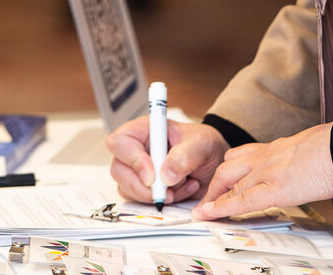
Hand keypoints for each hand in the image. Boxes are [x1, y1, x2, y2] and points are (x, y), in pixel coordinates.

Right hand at [106, 118, 227, 206]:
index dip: (132, 159)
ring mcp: (136, 170)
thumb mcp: (202, 144)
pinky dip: (162, 201)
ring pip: (127, 189)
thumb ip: (185, 156)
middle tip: (169, 190)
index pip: (120, 141)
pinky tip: (180, 191)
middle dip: (143, 187)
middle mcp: (136, 149)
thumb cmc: (204, 145)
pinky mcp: (142, 188)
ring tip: (183, 184)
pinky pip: (140, 201)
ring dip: (156, 195)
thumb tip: (165, 176)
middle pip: (119, 170)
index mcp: (145, 130)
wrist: (213, 162)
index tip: (153, 175)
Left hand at [191, 123, 332, 219]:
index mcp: (279, 146)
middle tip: (210, 197)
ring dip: (213, 195)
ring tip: (206, 209)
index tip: (226, 177)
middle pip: (229, 166)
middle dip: (216, 183)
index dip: (232, 167)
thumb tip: (312, 159)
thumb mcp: (316, 145)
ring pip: (227, 180)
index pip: (245, 154)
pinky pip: (241, 200)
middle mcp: (268, 156)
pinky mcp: (274, 189)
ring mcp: (268, 171)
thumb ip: (304, 154)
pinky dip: (221, 208)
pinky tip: (210, 214)